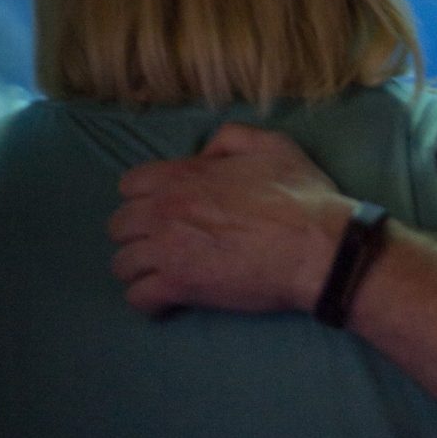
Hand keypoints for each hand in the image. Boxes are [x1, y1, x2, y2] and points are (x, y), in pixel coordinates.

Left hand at [109, 122, 352, 316]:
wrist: (317, 247)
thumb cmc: (299, 195)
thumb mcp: (271, 144)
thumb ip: (230, 138)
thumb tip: (205, 153)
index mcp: (183, 175)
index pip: (130, 184)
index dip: (145, 195)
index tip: (164, 207)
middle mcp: (166, 210)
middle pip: (119, 225)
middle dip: (137, 232)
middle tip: (163, 240)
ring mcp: (168, 250)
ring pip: (122, 264)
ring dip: (139, 267)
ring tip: (163, 271)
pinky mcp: (179, 287)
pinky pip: (137, 298)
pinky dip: (148, 300)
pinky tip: (167, 298)